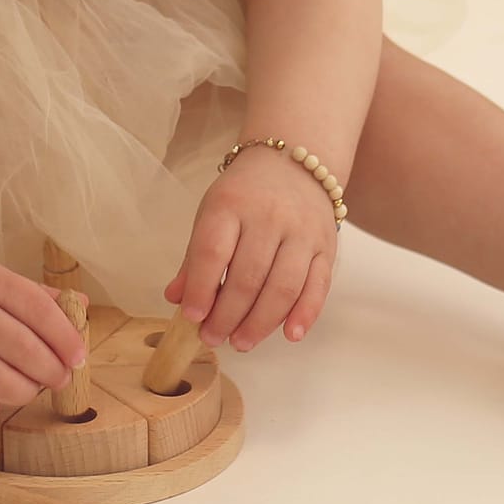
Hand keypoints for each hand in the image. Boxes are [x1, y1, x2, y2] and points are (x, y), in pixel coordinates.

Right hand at [0, 250, 87, 426]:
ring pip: (1, 385)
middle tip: (59, 378)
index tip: (79, 357)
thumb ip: (33, 293)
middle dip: (53, 372)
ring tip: (28, 388)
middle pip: (25, 351)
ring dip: (26, 392)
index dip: (67, 338)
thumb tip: (82, 307)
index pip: (39, 311)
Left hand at [164, 147, 337, 351]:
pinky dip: (305, 314)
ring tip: (241, 342)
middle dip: (228, 316)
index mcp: (231, 205)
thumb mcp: (211, 214)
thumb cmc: (244, 194)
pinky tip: (289, 335)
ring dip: (261, 322)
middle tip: (213, 338)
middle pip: (248, 276)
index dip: (202, 289)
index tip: (192, 317)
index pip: (213, 252)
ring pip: (283, 287)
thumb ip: (195, 258)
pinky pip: (318, 286)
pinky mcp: (327, 246)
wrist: (295, 161)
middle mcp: (269, 217)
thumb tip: (176, 298)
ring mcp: (302, 232)